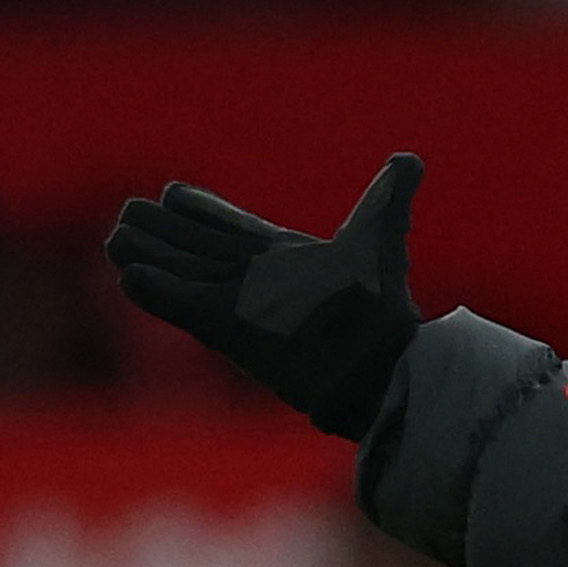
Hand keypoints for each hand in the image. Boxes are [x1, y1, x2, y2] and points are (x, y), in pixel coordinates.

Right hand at [106, 153, 425, 439]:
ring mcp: (240, 304)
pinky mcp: (228, 332)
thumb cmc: (382, 308)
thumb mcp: (381, 242)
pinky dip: (156, 290)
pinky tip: (130, 275)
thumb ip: (387, 200)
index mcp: (283, 253)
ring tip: (118, 241)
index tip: (175, 193)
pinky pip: (181, 305)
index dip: (205, 209)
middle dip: (163, 230)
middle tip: (129, 213)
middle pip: (197, 247)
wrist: (379, 366)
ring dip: (150, 254)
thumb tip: (410, 161)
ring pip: (183, 272)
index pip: (232, 223)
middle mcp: (256, 278)